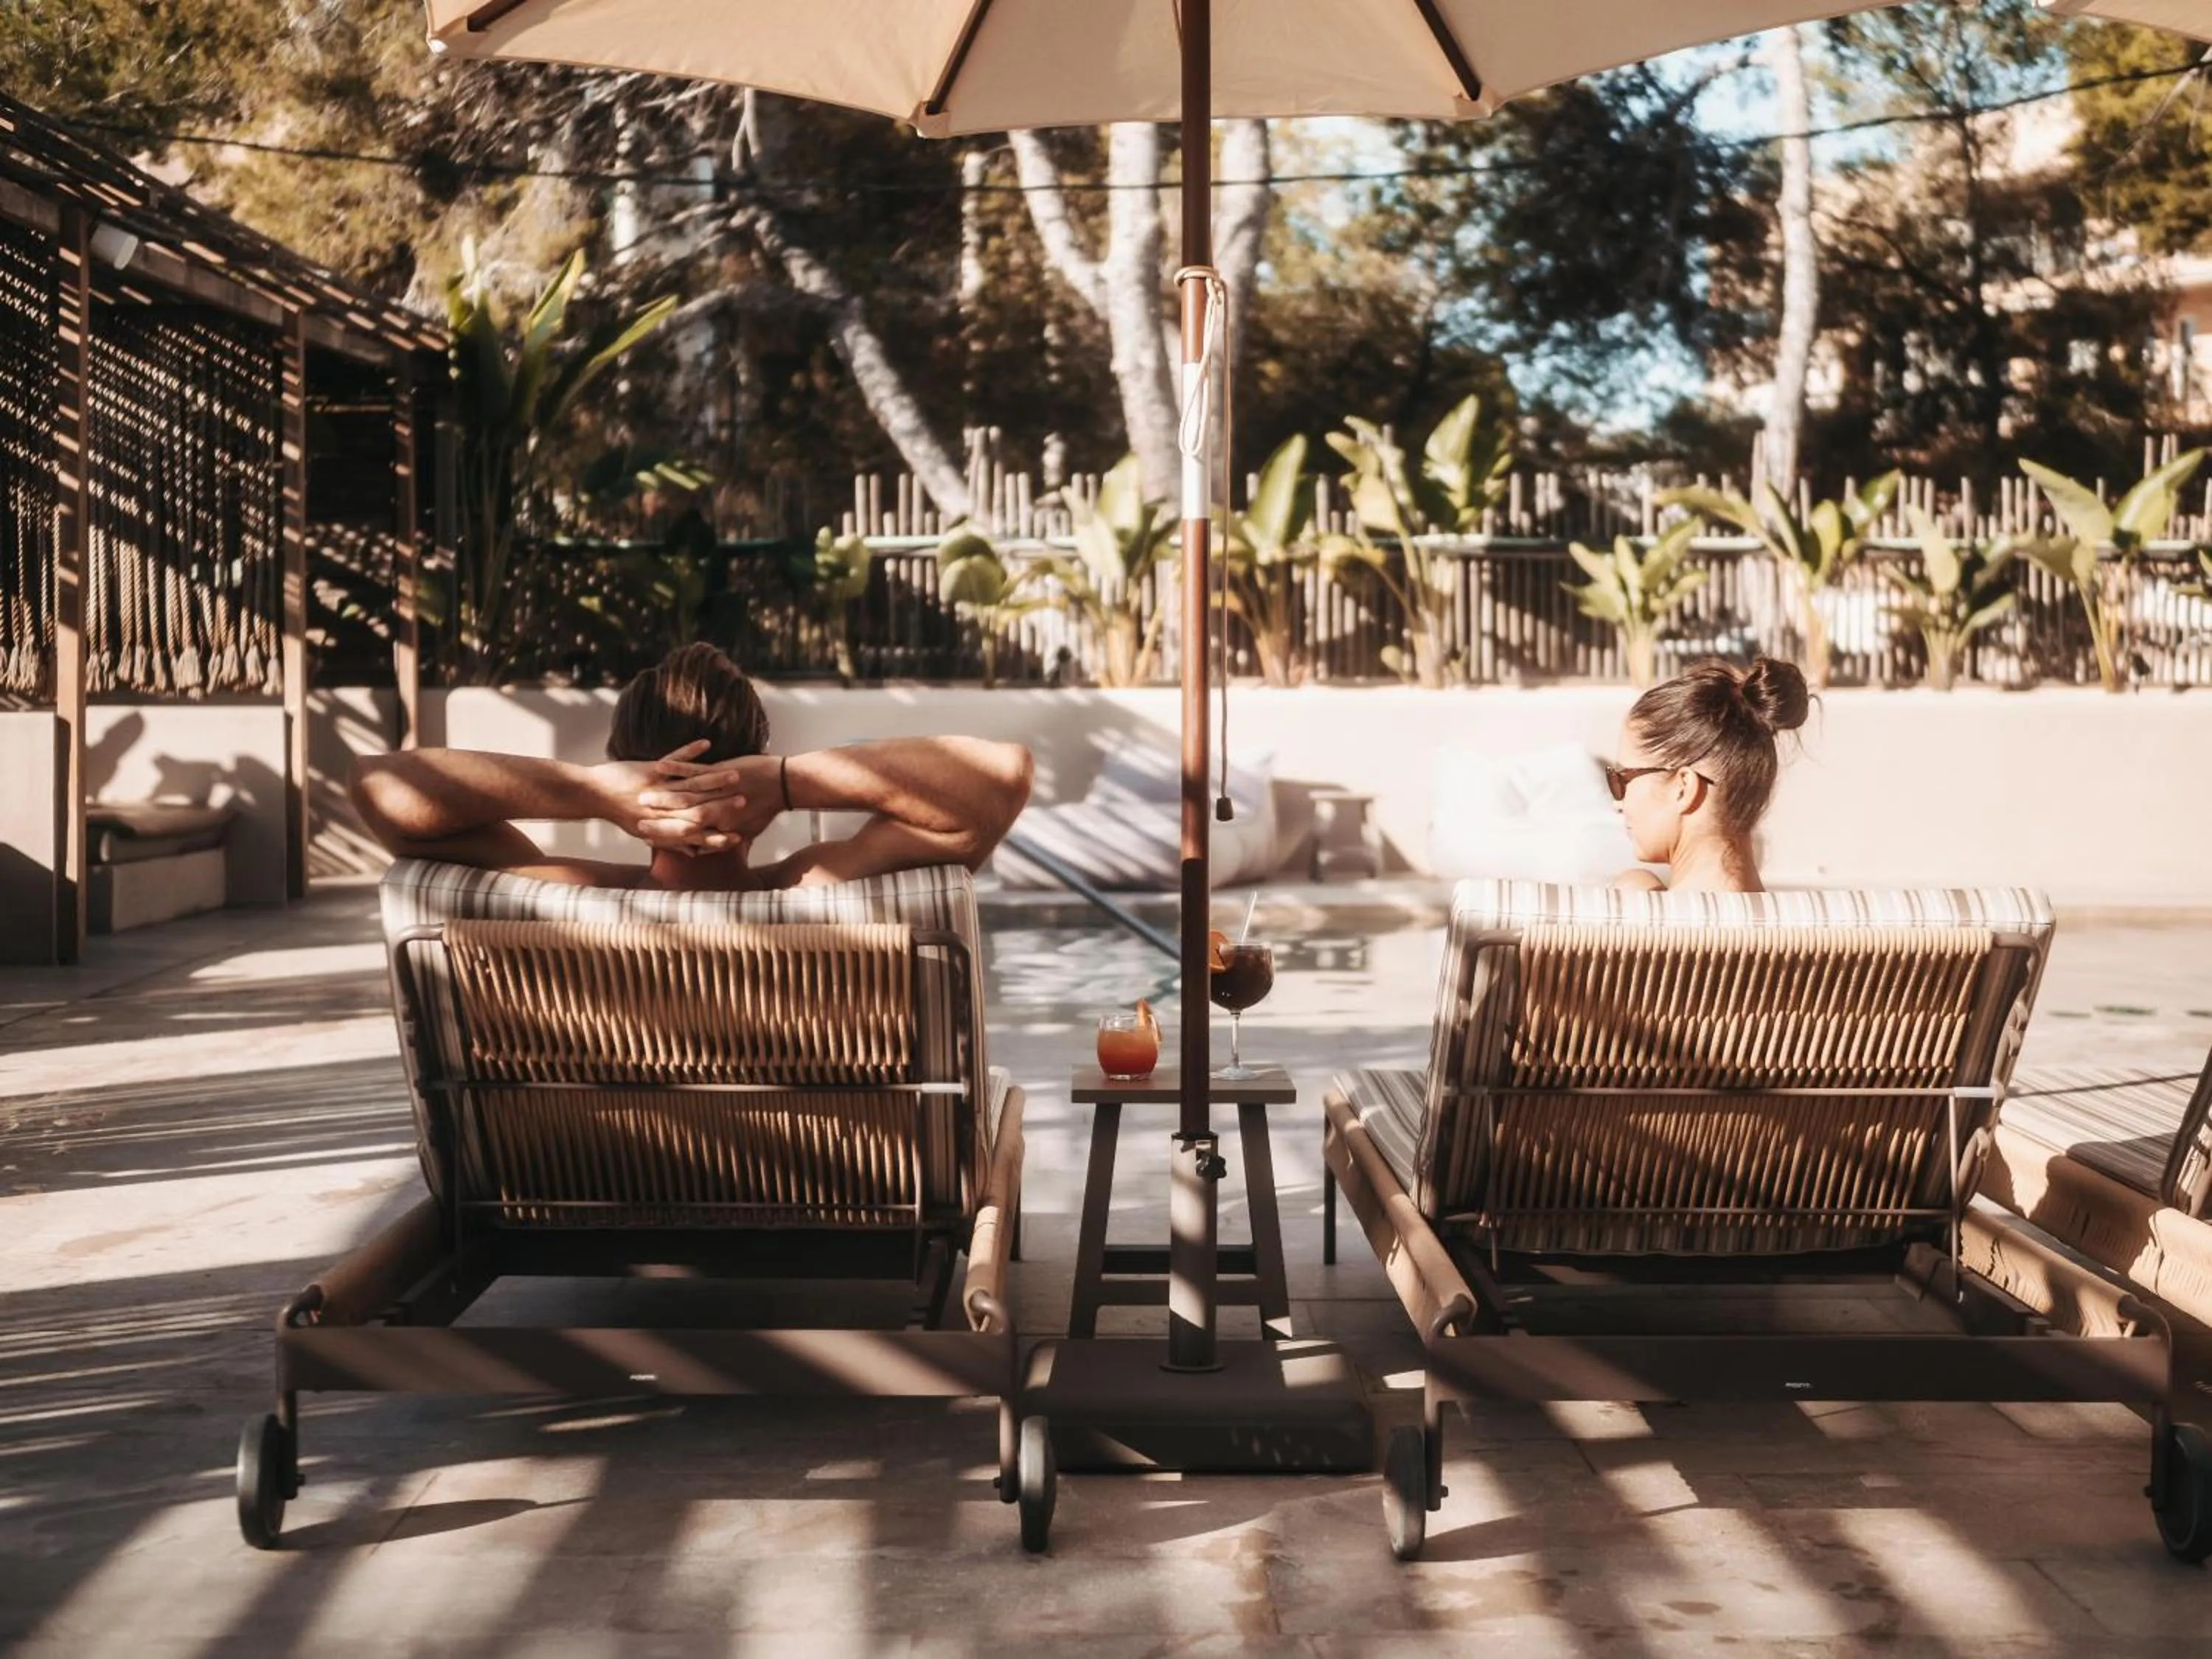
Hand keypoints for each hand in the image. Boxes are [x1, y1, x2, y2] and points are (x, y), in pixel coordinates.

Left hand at [592, 743, 754, 853]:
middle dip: (724, 805)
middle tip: (745, 801)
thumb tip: (694, 852)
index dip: (718, 835)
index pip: (696, 834)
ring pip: (692, 784)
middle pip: (700, 808)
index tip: (738, 835)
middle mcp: (662, 810)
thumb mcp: (646, 832)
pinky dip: (690, 751)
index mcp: (662, 826)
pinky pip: (674, 759)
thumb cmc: (619, 813)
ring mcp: (658, 788)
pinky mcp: (650, 770)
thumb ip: (672, 841)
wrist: (592, 794)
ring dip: (714, 778)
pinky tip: (706, 742)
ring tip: (735, 773)